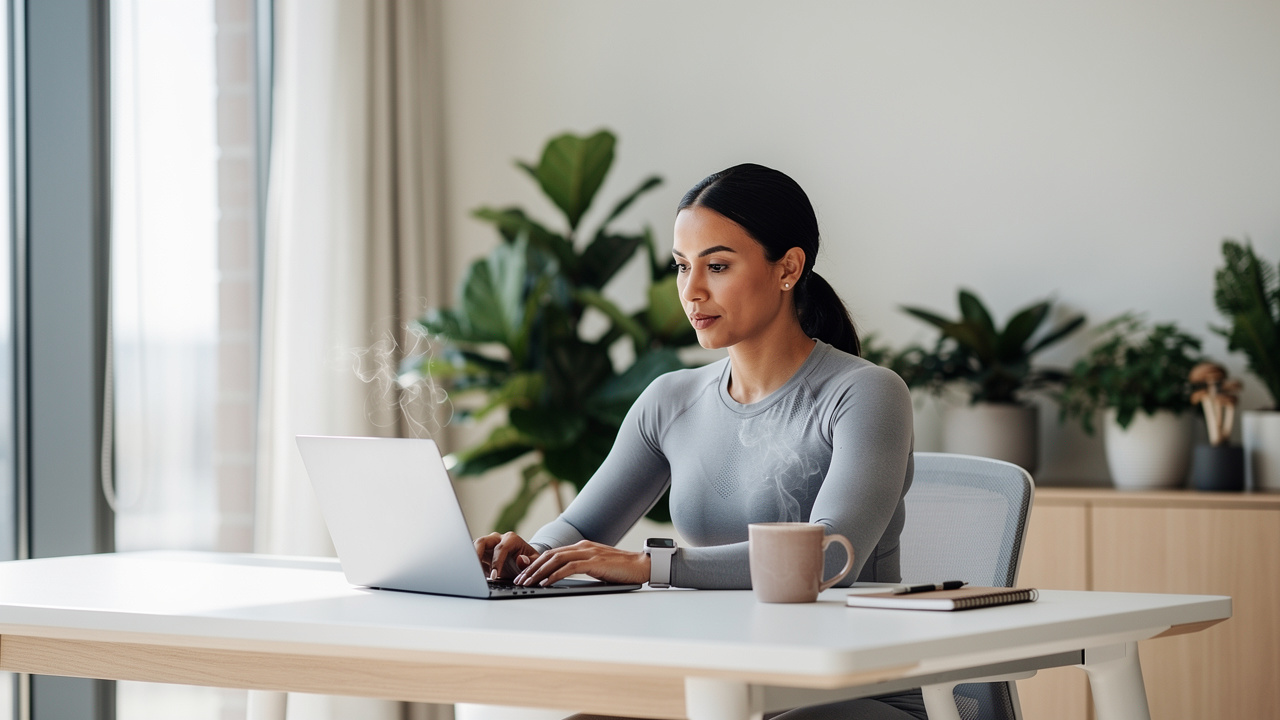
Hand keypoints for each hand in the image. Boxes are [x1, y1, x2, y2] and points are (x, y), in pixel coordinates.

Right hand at [474, 532, 538, 580]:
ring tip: (475, 574)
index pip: (500, 549)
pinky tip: (479, 576)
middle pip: (482, 542)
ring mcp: (489, 545)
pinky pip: (474, 557)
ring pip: (474, 547)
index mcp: (511, 539)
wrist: (524, 563)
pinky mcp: (483, 553)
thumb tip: (521, 559)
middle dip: (476, 554)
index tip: (495, 575)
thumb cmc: (529, 561)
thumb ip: (529, 562)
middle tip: (474, 569)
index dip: (496, 562)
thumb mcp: (534, 562)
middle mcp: (497, 539)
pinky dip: (474, 566)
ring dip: (473, 560)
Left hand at [513, 540, 650, 586]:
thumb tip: (563, 577)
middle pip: (550, 555)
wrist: (641, 566)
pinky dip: (554, 575)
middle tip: (519, 580)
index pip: (553, 553)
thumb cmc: (621, 569)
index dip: (536, 563)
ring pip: (556, 560)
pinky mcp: (594, 562)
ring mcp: (588, 553)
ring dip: (539, 572)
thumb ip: (581, 567)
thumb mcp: (596, 566)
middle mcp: (582, 547)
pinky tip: (545, 583)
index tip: (524, 574)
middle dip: (532, 568)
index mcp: (582, 547)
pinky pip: (569, 568)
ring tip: (527, 583)